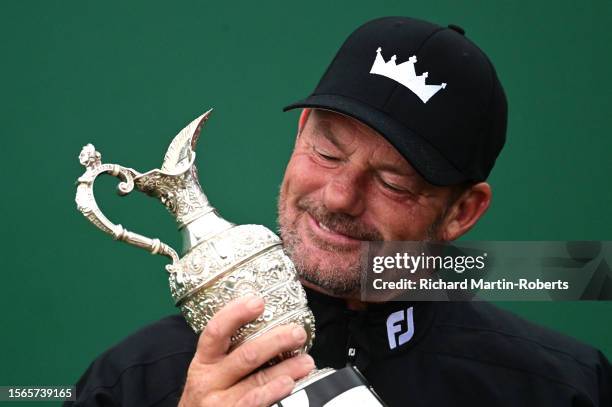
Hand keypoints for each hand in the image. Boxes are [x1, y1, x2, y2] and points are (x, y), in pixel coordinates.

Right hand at [178, 295, 314, 406]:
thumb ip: (230, 352)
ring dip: (286, 369)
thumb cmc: (210, 394)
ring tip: (306, 361)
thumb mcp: (211, 370)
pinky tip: (289, 384)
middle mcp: (208, 381)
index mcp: (204, 361)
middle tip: (298, 333)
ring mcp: (218, 403)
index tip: (258, 301)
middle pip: (245, 356)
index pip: (216, 331)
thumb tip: (269, 325)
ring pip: (256, 382)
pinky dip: (274, 392)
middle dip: (276, 341)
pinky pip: (255, 404)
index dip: (235, 314)